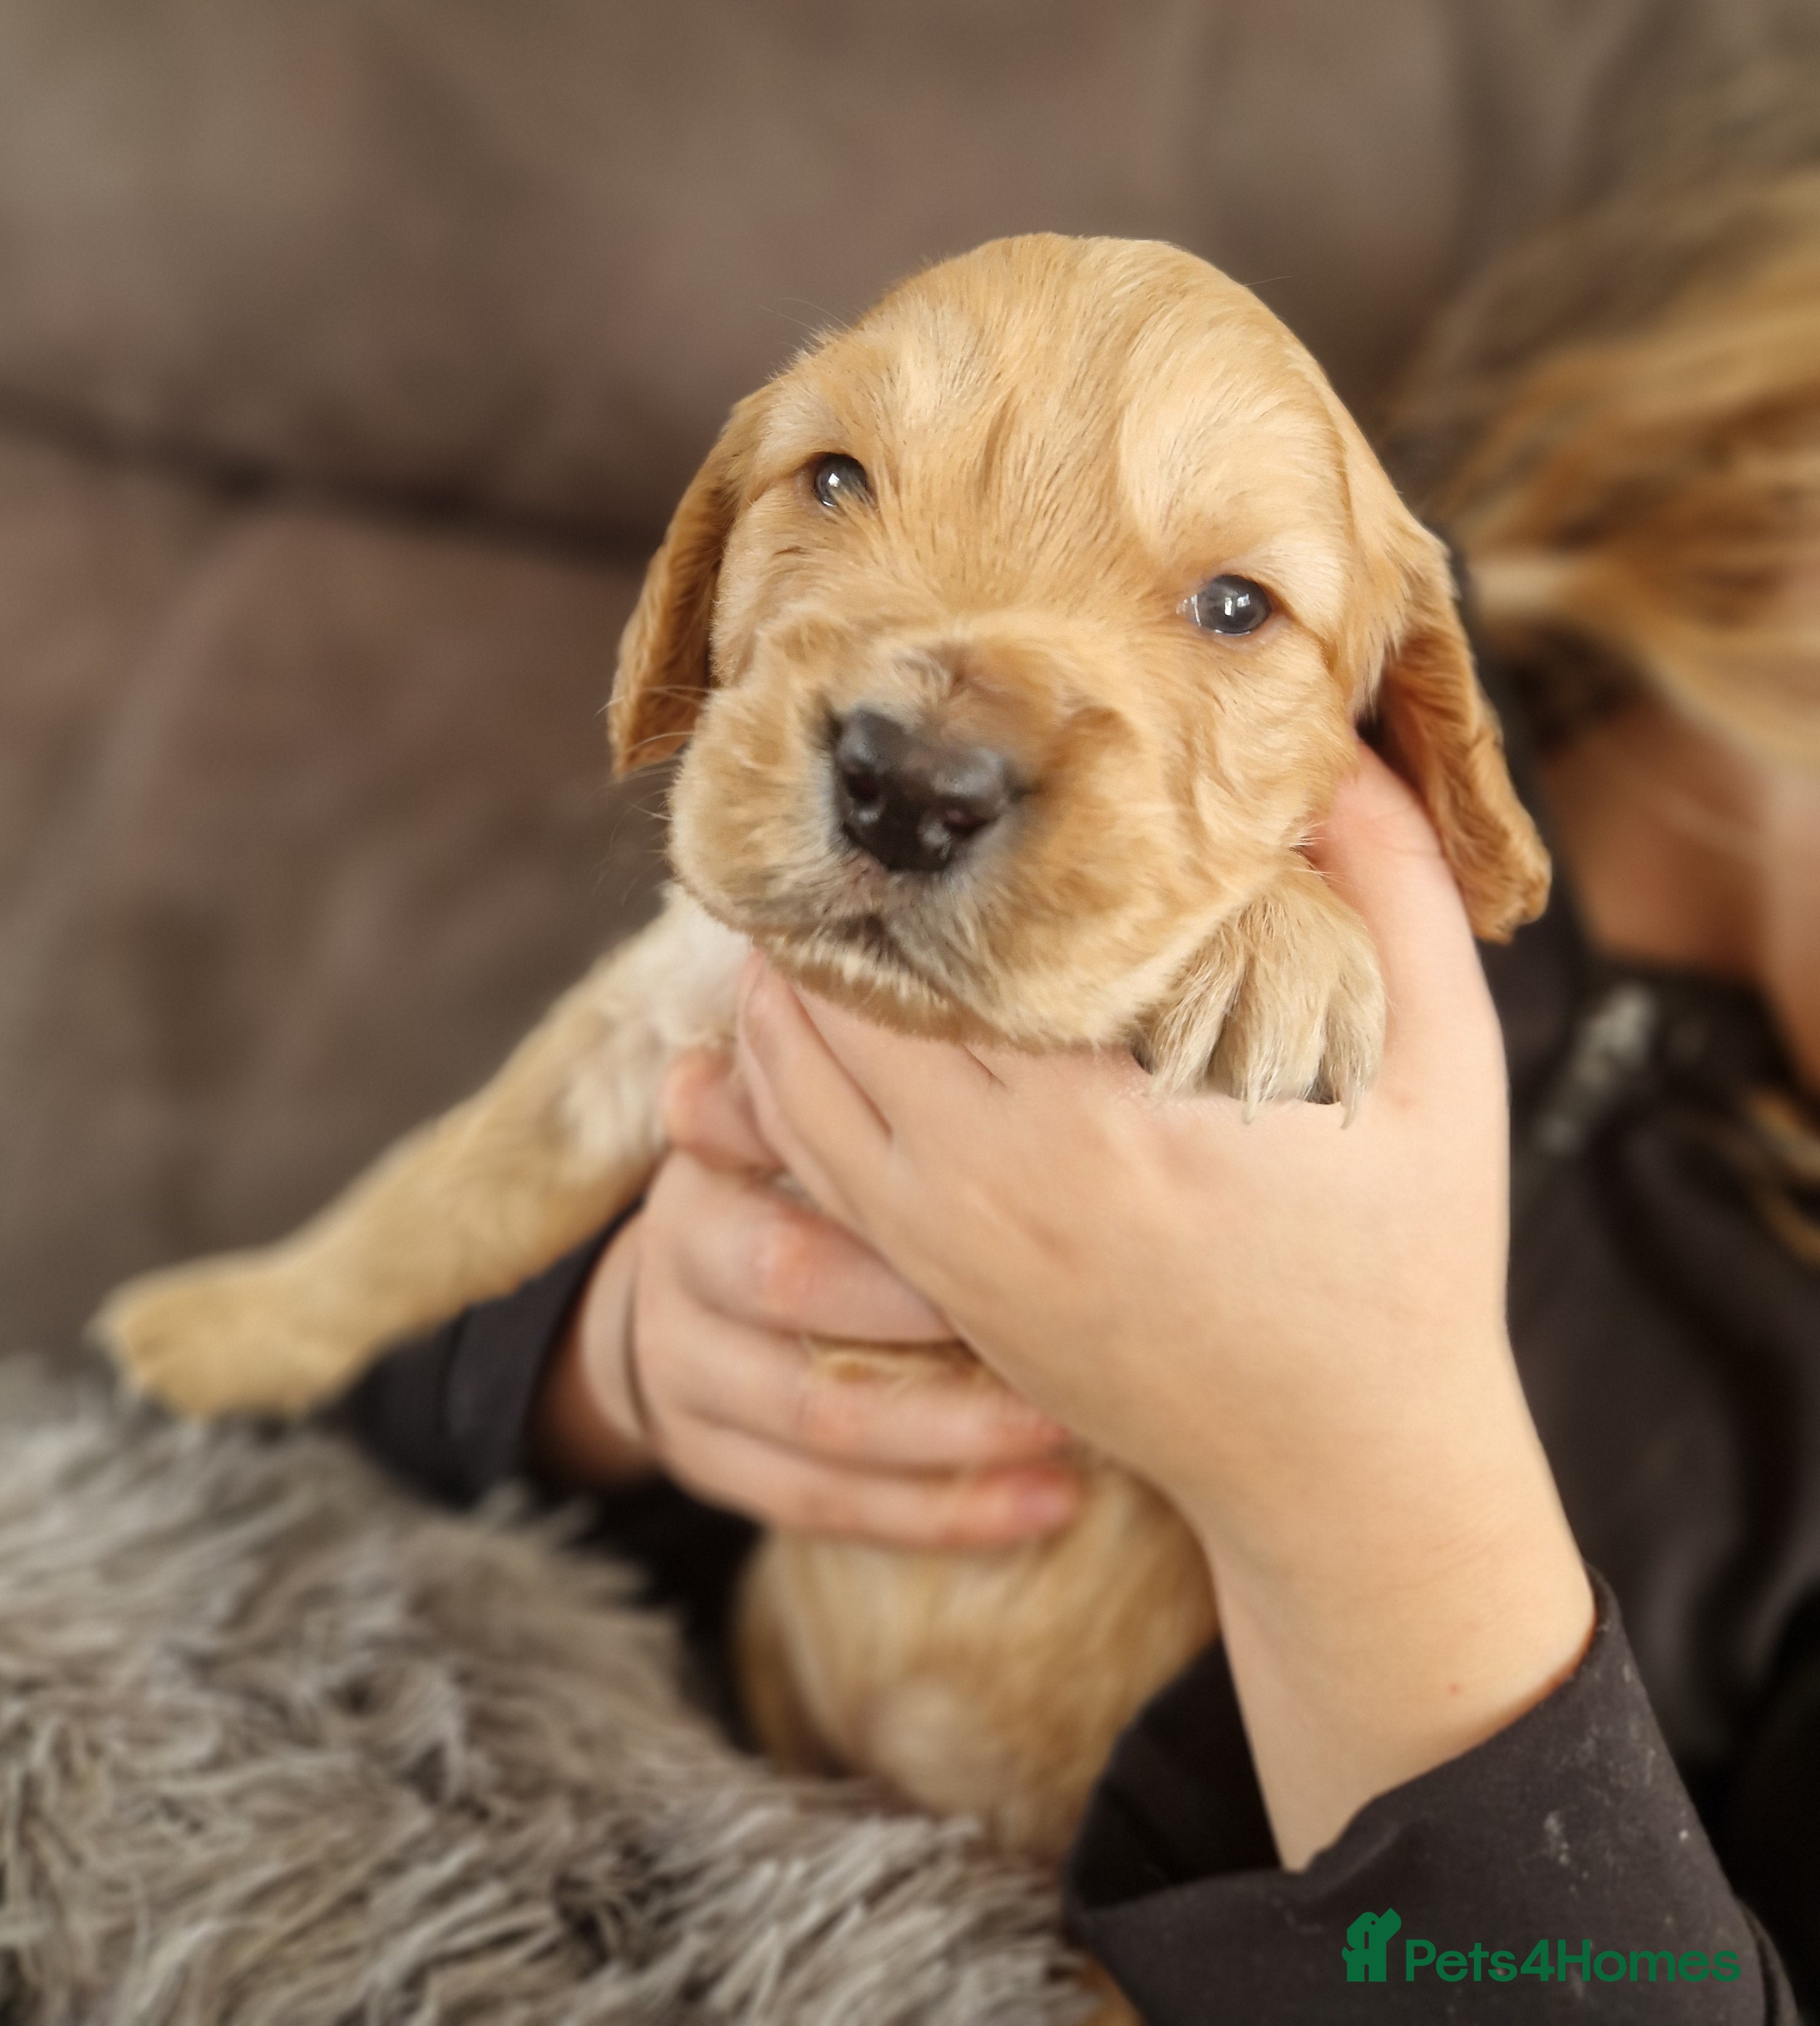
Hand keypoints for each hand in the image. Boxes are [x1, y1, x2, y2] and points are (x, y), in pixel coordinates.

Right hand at [532, 1047, 1081, 1546]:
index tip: (1008, 1174)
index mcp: (700, 1173)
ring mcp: (689, 1382)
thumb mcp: (789, 1118)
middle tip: (1054, 1307)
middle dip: (923, 1308)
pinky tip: (1049, 1505)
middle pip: (792, 1287)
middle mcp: (677, 1275)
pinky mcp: (716, 1468)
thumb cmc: (787, 1182)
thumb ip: (827, 1064)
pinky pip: (829, 1506)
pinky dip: (944, 1512)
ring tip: (1070, 1426)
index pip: (773, 1168)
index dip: (879, 1180)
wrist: (685, 1302)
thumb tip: (838, 978)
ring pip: (821, 1419)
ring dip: (953, 1427)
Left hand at [734, 746, 1592, 1863]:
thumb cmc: (1411, 1256)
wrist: (1352, 1469)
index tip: (912, 754)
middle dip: (836, 893)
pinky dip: (775, 1075)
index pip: (955, 936)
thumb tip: (1330, 751)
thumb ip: (1396, 887)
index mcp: (1117, 1114)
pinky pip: (809, 1159)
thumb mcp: (1445, 1060)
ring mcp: (957, 1241)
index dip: (915, 838)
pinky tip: (787, 1012)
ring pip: (796, 1075)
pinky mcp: (942, 1283)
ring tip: (799, 887)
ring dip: (783, 977)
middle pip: (847, 993)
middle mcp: (1005, 1178)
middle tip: (838, 802)